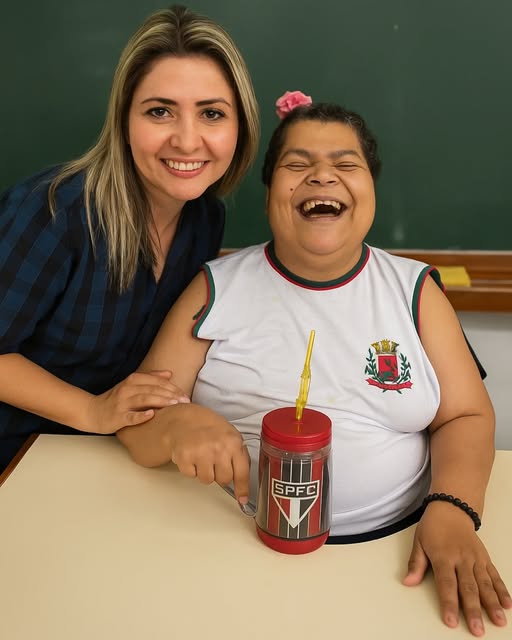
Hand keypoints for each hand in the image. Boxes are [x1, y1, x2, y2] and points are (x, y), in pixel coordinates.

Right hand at [86, 370, 189, 433]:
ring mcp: (121, 403)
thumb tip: (169, 373)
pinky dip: (141, 415)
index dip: (172, 387)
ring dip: (160, 401)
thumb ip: (151, 378)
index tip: (185, 394)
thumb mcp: (131, 385)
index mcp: (132, 381)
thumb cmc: (115, 399)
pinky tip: (152, 415)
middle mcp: (127, 390)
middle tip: (185, 401)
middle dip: (170, 394)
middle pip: (152, 389)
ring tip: (174, 405)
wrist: (92, 412)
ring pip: (143, 400)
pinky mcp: (117, 417)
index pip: (156, 381)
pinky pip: (130, 416)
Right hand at [169, 414, 250, 504]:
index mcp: (234, 442)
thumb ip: (240, 457)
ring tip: (203, 457)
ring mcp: (201, 453)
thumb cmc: (211, 429)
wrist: (185, 420)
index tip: (242, 499)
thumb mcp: (232, 436)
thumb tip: (243, 483)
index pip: (242, 472)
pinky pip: (192, 476)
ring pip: (207, 480)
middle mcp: (218, 448)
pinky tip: (192, 456)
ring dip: (205, 472)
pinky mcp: (185, 458)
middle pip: (224, 479)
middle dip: (220, 474)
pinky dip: (191, 469)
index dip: (242, 488)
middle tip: (215, 461)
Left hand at [403, 503, 511, 635]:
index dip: (449, 603)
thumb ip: (416, 563)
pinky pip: (494, 576)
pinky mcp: (485, 558)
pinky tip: (507, 605)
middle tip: (477, 630)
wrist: (452, 508)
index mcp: (443, 556)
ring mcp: (476, 559)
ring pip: (485, 584)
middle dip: (473, 610)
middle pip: (468, 588)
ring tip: (498, 621)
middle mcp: (462, 559)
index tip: (451, 621)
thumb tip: (407, 582)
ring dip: (492, 604)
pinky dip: (502, 590)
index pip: (446, 584)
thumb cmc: (433, 526)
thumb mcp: (419, 541)